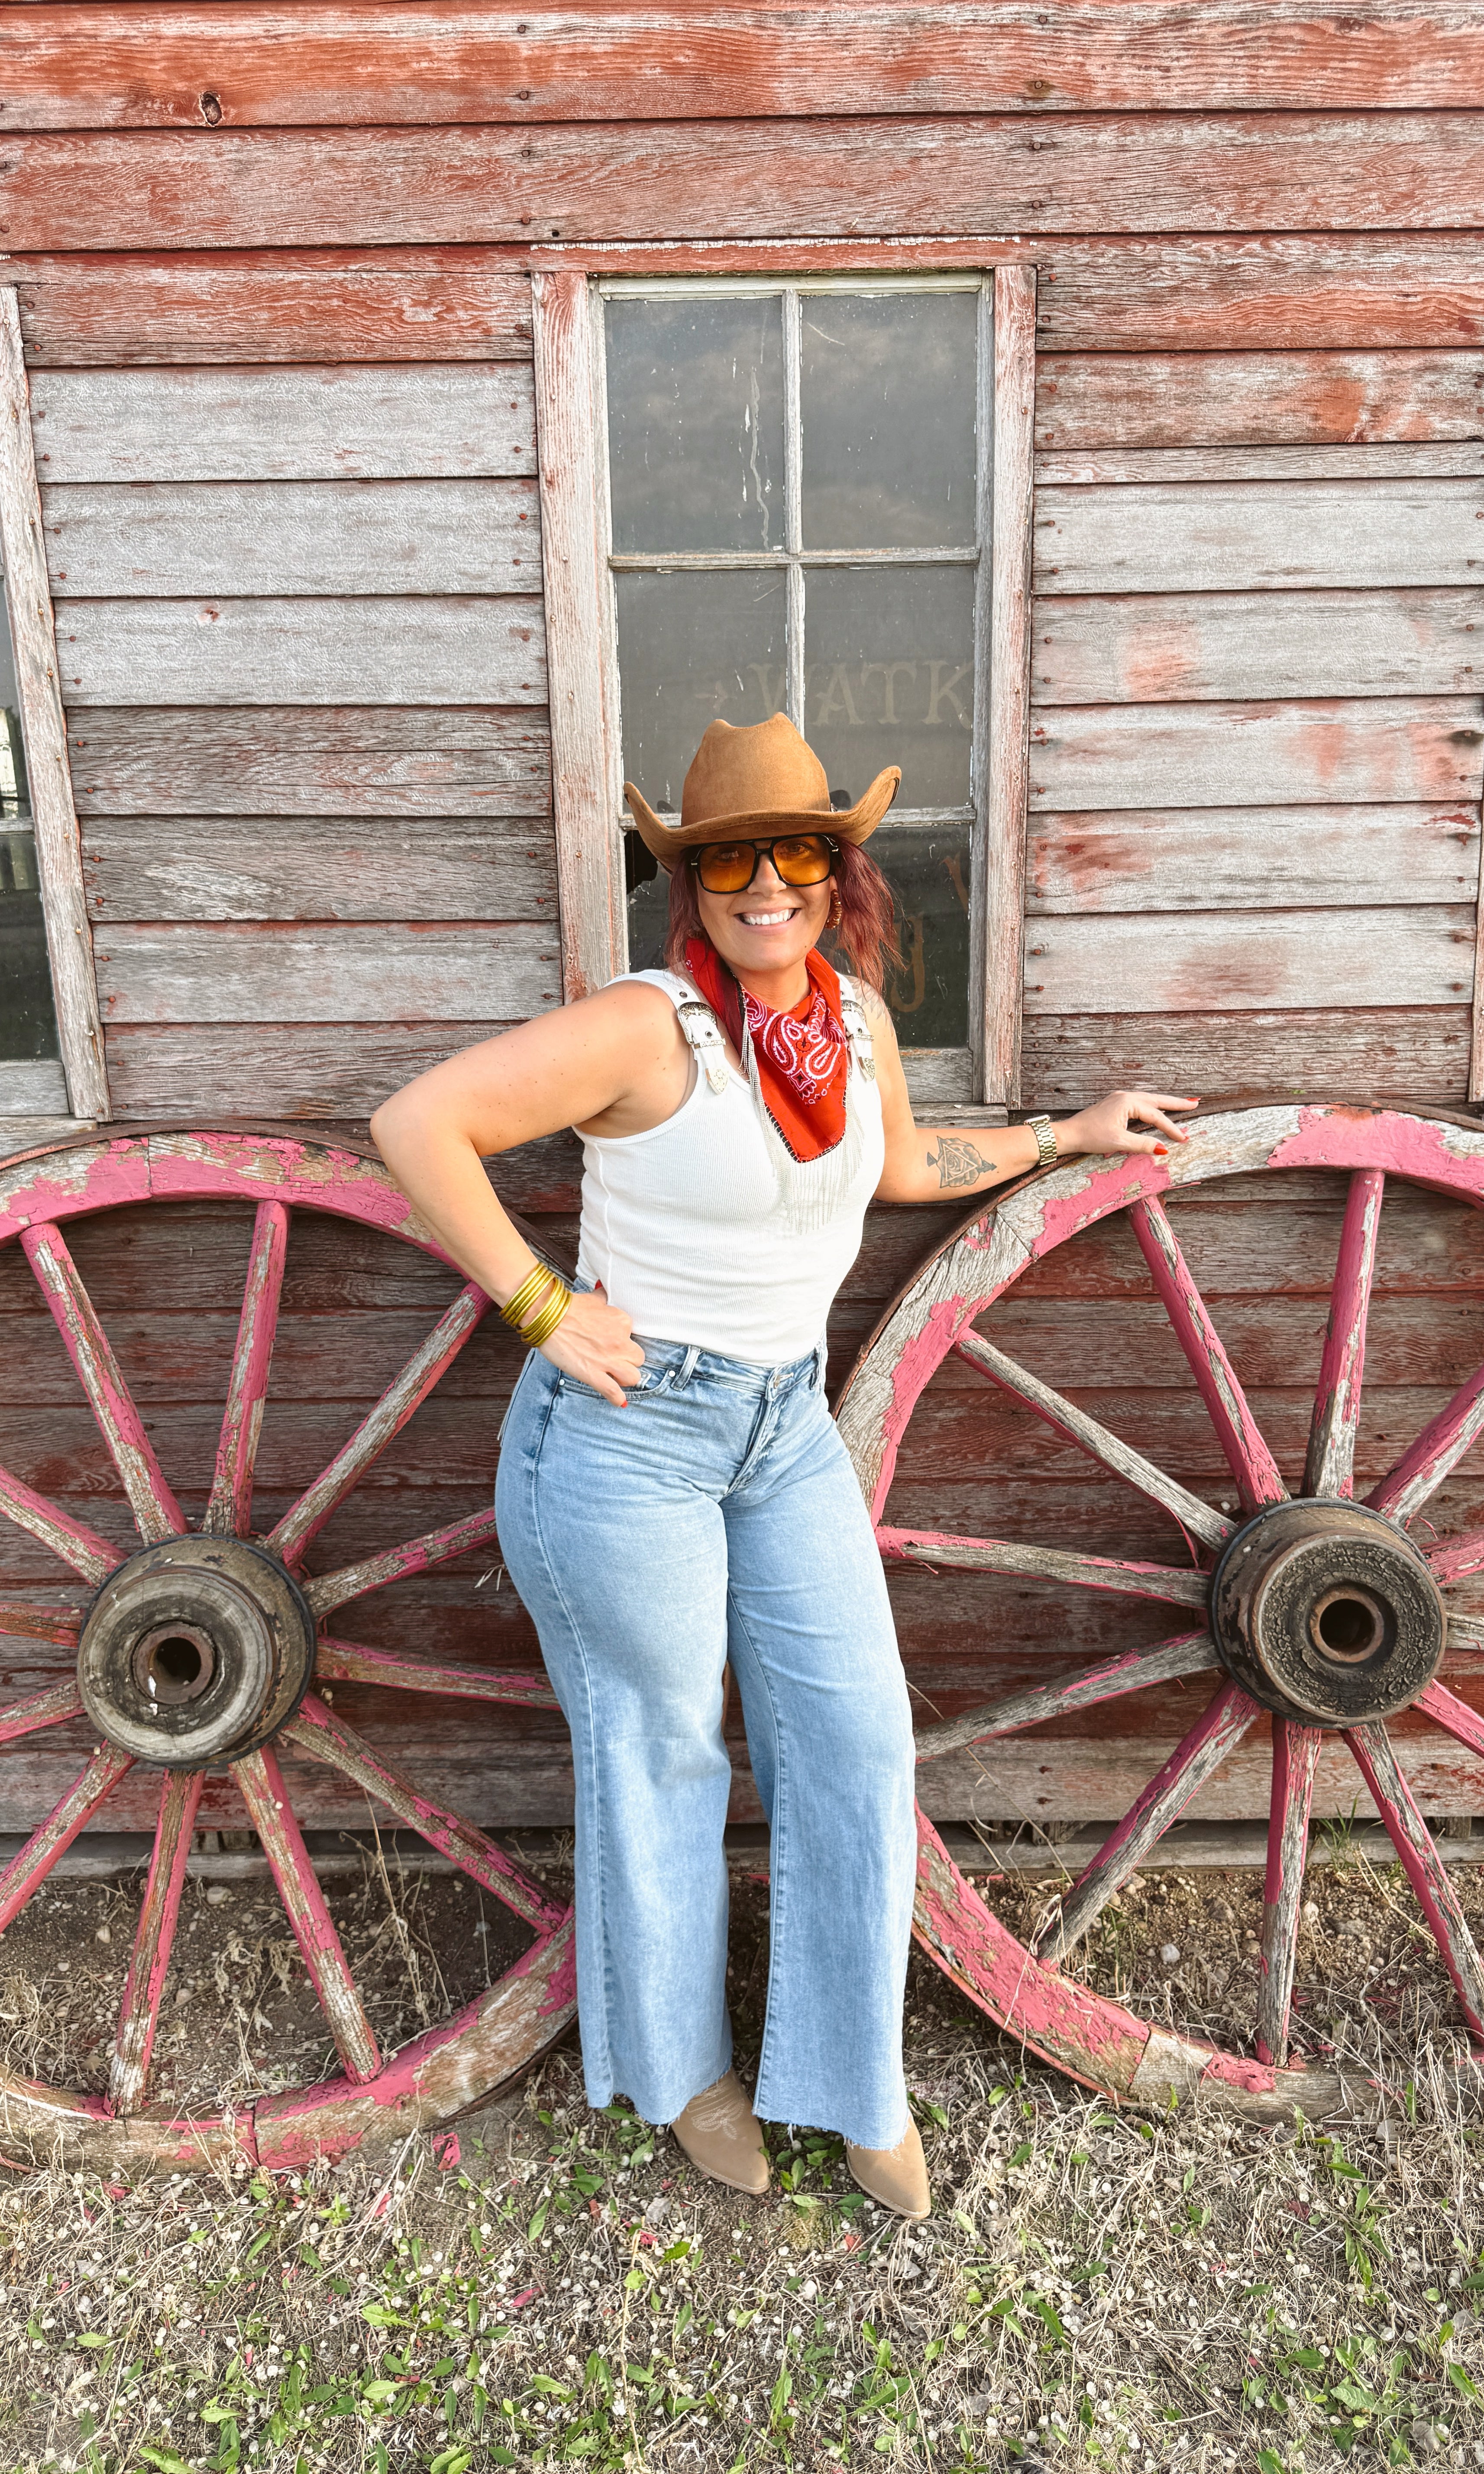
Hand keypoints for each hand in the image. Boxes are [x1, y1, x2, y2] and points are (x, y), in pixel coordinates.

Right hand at [537, 1281, 644, 1404]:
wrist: (547, 1316)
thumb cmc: (567, 1307)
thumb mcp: (593, 1299)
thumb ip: (604, 1299)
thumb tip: (604, 1293)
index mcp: (622, 1321)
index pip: (633, 1337)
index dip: (624, 1342)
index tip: (612, 1343)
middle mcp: (620, 1342)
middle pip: (638, 1359)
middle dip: (628, 1361)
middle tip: (614, 1360)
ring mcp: (607, 1360)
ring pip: (633, 1377)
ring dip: (625, 1378)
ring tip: (616, 1376)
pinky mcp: (593, 1374)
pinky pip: (614, 1392)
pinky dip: (617, 1399)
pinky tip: (618, 1400)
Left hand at [1057, 1089, 1199, 1160]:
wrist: (1068, 1134)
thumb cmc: (1090, 1136)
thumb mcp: (1119, 1142)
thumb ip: (1143, 1144)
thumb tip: (1163, 1148)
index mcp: (1127, 1102)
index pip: (1155, 1116)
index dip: (1170, 1128)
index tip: (1183, 1139)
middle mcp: (1125, 1096)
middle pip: (1156, 1099)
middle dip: (1176, 1102)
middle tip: (1195, 1103)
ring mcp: (1119, 1099)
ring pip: (1148, 1100)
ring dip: (1164, 1103)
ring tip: (1182, 1104)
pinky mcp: (1115, 1105)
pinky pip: (1140, 1103)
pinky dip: (1152, 1106)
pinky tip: (1157, 1108)